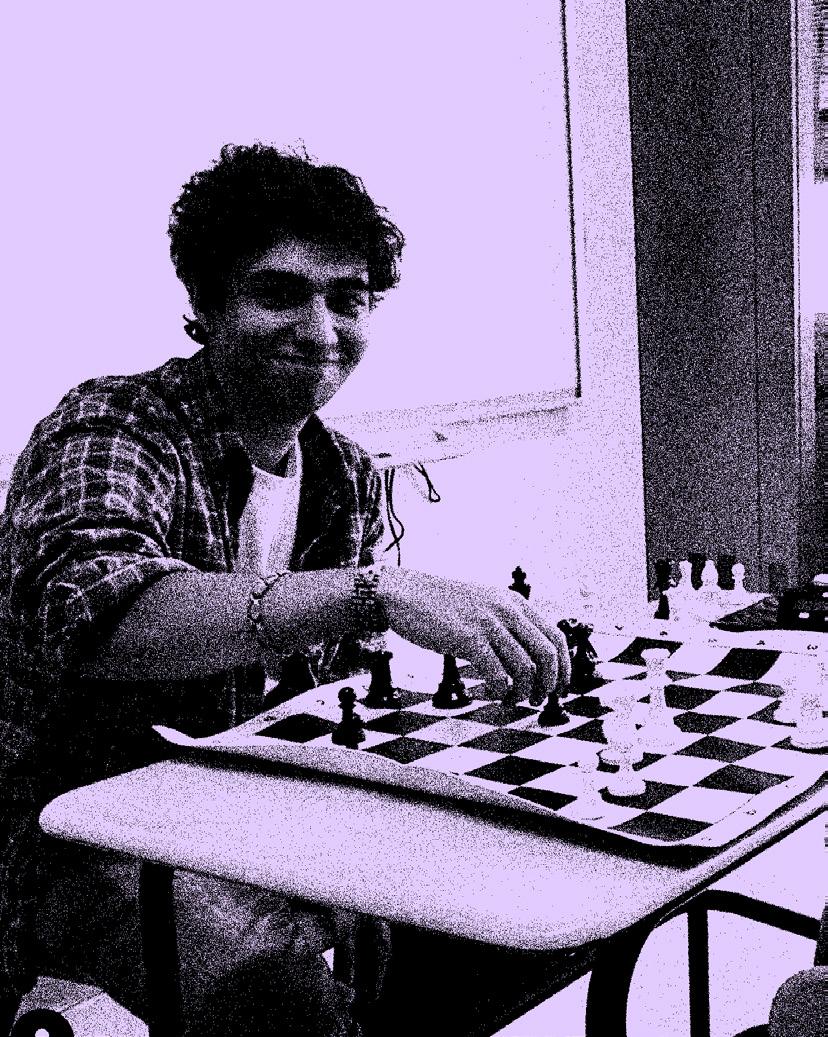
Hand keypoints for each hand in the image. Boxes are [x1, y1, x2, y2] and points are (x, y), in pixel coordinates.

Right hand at [377, 567, 570, 700]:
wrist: (404, 593)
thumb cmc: (441, 606)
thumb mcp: (483, 604)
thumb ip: (506, 623)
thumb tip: (527, 659)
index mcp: (515, 602)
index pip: (556, 637)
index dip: (563, 667)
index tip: (559, 687)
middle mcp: (507, 610)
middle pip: (548, 655)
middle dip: (549, 684)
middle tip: (537, 700)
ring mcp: (489, 624)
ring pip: (525, 669)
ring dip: (522, 693)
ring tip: (509, 701)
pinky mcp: (469, 639)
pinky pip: (497, 675)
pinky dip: (498, 692)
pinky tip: (488, 694)